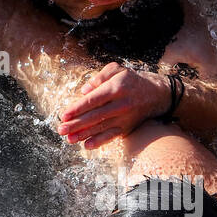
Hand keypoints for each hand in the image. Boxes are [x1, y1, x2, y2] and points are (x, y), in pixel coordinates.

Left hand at [56, 62, 171, 148]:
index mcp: (116, 88)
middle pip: (95, 116)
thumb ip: (99, 77)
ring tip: (69, 139)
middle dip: (76, 124)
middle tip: (61, 130)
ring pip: (102, 128)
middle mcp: (121, 104)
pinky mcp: (127, 127)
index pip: (93, 100)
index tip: (64, 115)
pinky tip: (87, 145)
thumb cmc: (130, 80)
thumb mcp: (117, 70)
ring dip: (84, 135)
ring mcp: (125, 117)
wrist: (156, 94)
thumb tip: (84, 90)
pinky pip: (112, 136)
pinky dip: (100, 141)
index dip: (77, 108)